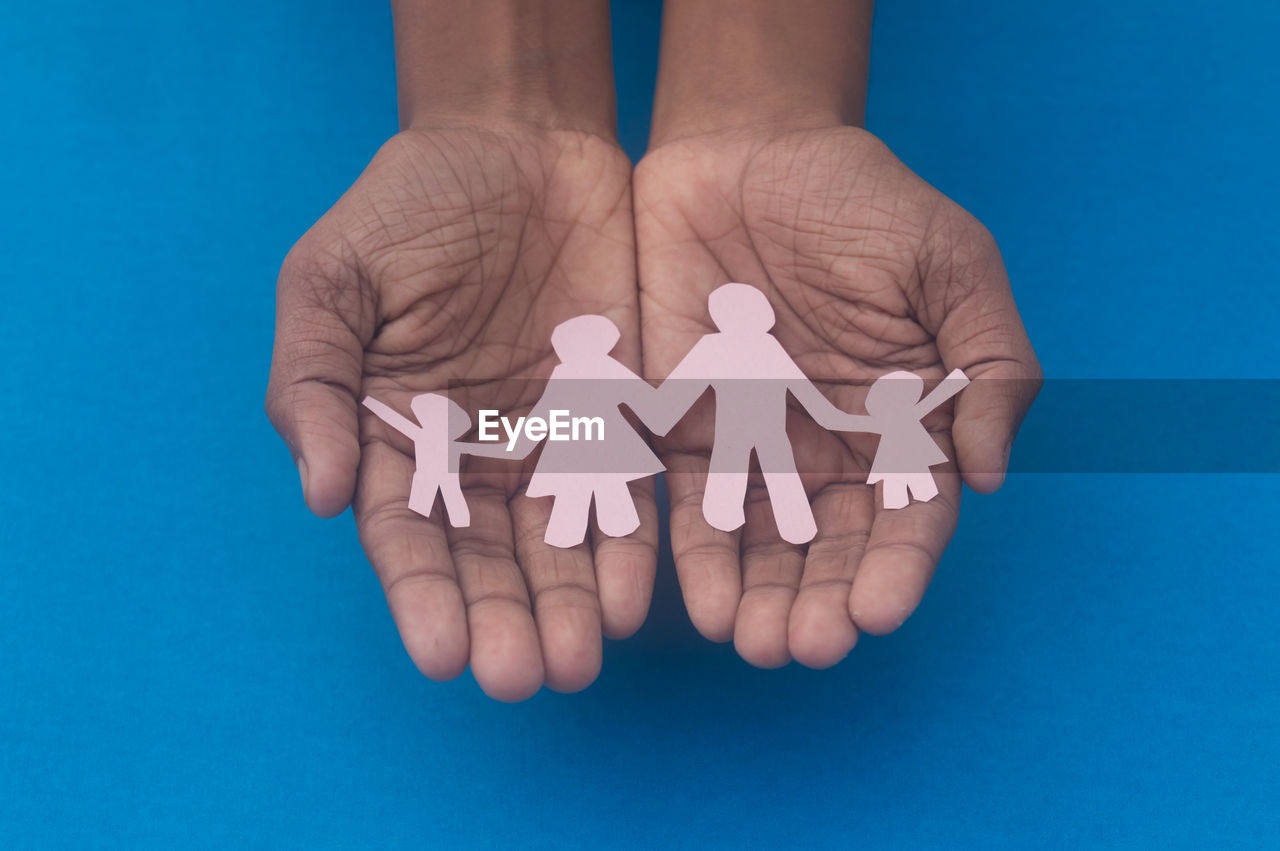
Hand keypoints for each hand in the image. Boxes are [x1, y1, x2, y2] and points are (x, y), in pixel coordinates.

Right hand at [266, 126, 656, 699]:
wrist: (517, 143)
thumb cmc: (408, 208)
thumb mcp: (333, 278)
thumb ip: (314, 380)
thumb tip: (316, 491)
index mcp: (395, 437)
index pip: (405, 536)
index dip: (422, 597)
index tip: (443, 653)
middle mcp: (472, 459)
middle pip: (486, 561)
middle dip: (502, 621)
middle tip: (521, 677)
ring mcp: (549, 442)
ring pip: (558, 545)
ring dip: (566, 607)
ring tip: (577, 661)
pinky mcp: (618, 418)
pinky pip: (626, 494)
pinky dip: (627, 546)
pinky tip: (630, 597)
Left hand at [635, 125, 1040, 667]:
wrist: (747, 152)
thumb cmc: (862, 202)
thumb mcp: (951, 264)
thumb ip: (989, 364)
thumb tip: (992, 475)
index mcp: (904, 422)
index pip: (910, 515)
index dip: (897, 567)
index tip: (878, 610)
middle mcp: (832, 450)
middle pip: (830, 547)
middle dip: (820, 601)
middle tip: (804, 645)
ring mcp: (756, 445)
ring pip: (759, 544)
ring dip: (758, 599)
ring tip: (754, 643)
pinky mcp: (684, 428)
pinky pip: (686, 504)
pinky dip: (692, 556)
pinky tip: (696, 604)